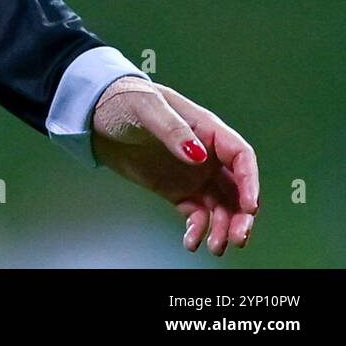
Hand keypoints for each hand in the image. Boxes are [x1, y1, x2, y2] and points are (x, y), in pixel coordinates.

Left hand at [91, 76, 259, 255]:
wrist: (95, 114)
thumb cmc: (123, 99)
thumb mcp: (146, 107)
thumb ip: (172, 129)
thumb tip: (198, 154)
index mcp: (206, 129)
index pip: (240, 156)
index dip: (250, 182)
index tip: (249, 207)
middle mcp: (205, 154)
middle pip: (237, 187)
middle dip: (242, 214)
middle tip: (237, 237)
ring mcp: (193, 174)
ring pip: (221, 205)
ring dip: (223, 227)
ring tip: (214, 245)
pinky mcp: (177, 190)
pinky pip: (196, 213)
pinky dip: (198, 228)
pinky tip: (191, 241)